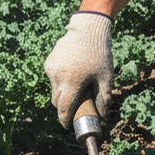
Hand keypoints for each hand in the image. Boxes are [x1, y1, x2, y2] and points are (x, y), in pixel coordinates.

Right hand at [44, 11, 112, 127]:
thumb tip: (102, 117)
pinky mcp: (49, 62)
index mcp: (72, 83)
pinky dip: (60, 80)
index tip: (68, 126)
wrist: (88, 28)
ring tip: (77, 84)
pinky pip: (53, 78)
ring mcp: (51, 69)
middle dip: (64, 107)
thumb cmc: (99, 53)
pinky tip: (72, 72)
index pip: (63, 109)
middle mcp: (58, 77)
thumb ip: (104, 98)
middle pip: (57, 101)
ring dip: (63, 92)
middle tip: (76, 106)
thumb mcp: (106, 77)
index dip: (65, 120)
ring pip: (54, 89)